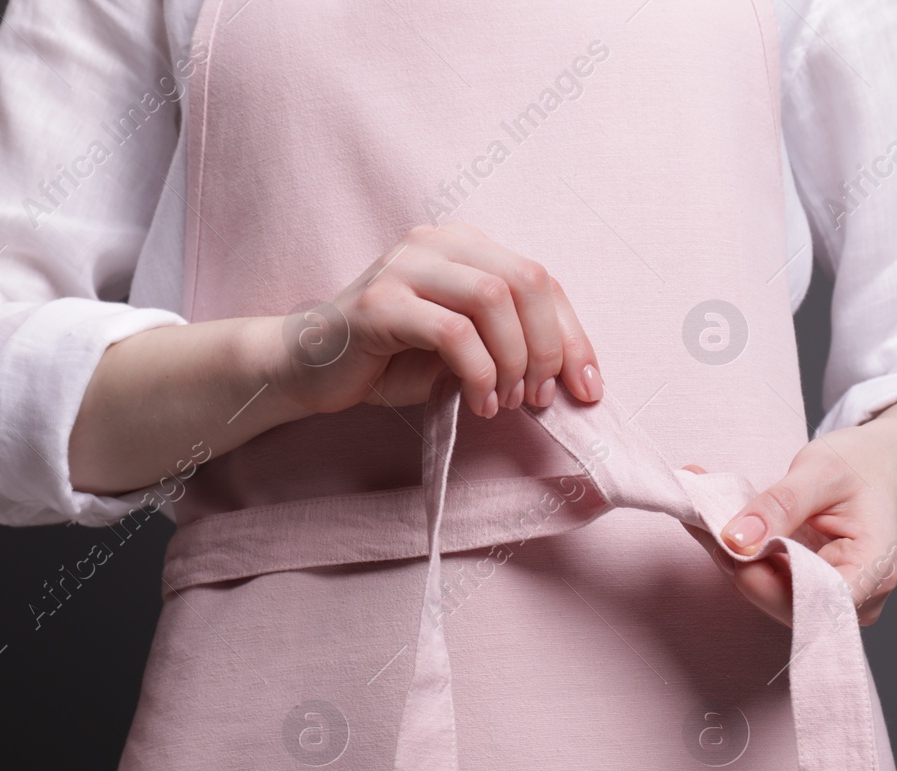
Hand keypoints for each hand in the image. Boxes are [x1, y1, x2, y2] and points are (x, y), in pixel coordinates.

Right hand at [273, 219, 603, 418]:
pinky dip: (478, 372)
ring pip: (494, 299)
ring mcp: (406, 267)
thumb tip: (571, 375)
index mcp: (465, 245)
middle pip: (526, 281)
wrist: (309, 368)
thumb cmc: (390, 360)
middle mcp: (437, 243)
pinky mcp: (380, 302)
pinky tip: (477, 402)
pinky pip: (453, 332)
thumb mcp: (465, 349)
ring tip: (505, 401)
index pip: (541, 280)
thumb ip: (510, 343)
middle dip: (547, 347)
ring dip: (513, 360)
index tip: (588, 388)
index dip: (573, 336)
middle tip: (539, 397)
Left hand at [680, 397, 896, 626]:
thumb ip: (781, 505)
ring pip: (765, 592)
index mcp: (873, 571)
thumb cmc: (865, 464)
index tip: (721, 537)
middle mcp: (856, 599)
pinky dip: (739, 553)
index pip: (807, 598)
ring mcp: (832, 600)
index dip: (758, 575)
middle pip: (779, 598)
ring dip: (729, 555)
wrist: (885, 463)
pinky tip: (715, 525)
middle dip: (734, 560)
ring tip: (702, 513)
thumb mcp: (822, 470)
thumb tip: (736, 541)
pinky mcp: (810, 590)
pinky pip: (766, 580)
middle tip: (697, 514)